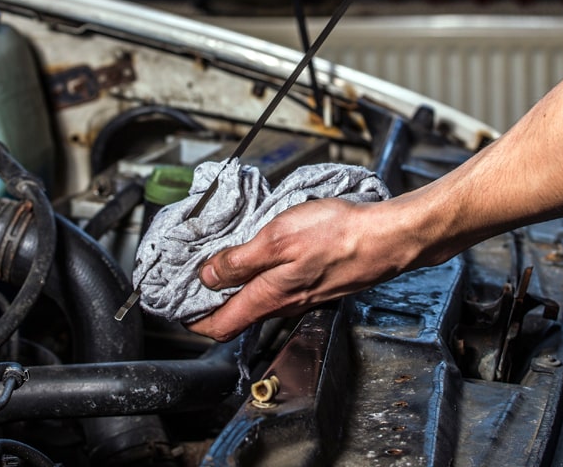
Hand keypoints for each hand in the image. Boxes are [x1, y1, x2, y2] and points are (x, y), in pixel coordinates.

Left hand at [187, 197, 416, 341]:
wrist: (387, 238)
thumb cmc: (338, 235)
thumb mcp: (277, 239)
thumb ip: (240, 260)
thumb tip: (208, 276)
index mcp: (269, 296)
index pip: (219, 326)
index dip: (192, 319)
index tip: (176, 304)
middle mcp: (285, 304)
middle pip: (237, 314)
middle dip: (211, 300)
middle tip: (192, 276)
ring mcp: (303, 295)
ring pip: (258, 300)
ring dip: (236, 286)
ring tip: (222, 260)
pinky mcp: (318, 282)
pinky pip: (280, 288)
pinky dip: (262, 276)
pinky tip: (263, 254)